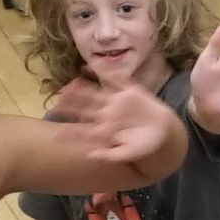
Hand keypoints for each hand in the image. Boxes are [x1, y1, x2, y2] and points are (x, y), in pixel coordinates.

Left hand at [47, 74, 172, 169]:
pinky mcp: (129, 91)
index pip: (82, 132)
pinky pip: (115, 79)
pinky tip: (92, 63)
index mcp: (104, 132)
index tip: (54, 134)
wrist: (165, 132)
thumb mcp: (129, 154)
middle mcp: (107, 115)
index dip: (68, 133)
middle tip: (56, 103)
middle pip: (84, 109)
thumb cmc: (144, 146)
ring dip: (81, 89)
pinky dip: (105, 70)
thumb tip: (90, 156)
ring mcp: (116, 102)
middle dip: (70, 106)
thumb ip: (110, 156)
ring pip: (94, 94)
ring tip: (68, 85)